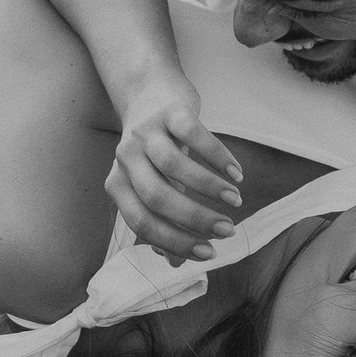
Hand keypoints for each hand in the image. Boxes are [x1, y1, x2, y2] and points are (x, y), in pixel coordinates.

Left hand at [105, 72, 245, 260]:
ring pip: (175, 166)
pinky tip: (237, 173)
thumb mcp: (153, 184)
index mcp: (118, 184)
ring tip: (236, 200)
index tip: (208, 253)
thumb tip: (176, 265)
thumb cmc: (154, 148)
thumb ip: (162, 221)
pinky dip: (218, 157)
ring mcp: (145, 132)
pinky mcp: (168, 110)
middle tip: (227, 230)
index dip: (175, 242)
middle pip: (157, 197)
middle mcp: (125, 158)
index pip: (142, 222)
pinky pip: (193, 135)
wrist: (148, 91)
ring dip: (210, 189)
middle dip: (195, 219)